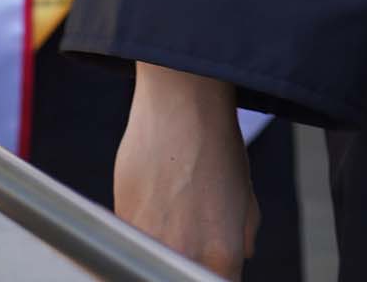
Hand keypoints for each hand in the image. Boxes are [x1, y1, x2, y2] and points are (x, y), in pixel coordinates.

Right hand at [114, 63, 260, 279]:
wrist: (182, 102)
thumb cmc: (217, 142)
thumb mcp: (246, 194)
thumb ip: (243, 235)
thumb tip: (241, 255)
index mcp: (221, 258)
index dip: (213, 276)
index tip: (210, 266)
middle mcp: (183, 258)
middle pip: (181, 277)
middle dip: (186, 263)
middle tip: (190, 230)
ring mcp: (149, 244)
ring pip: (153, 263)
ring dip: (161, 248)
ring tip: (172, 214)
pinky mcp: (120, 224)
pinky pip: (131, 243)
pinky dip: (140, 233)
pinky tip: (153, 200)